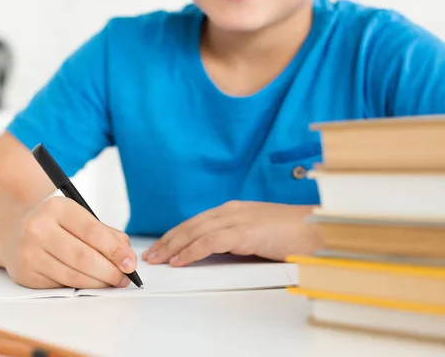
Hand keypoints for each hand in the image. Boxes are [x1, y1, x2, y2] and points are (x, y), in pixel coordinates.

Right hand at [1, 196, 136, 288]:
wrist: (13, 231)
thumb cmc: (54, 224)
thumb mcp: (78, 217)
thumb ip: (106, 234)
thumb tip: (127, 256)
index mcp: (57, 208)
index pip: (92, 231)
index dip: (115, 250)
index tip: (130, 263)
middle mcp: (39, 228)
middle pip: (83, 257)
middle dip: (110, 272)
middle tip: (124, 278)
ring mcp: (29, 252)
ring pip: (73, 275)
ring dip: (98, 283)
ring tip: (111, 282)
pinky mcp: (25, 273)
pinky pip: (60, 285)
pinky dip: (80, 286)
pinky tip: (89, 282)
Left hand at [142, 201, 321, 266]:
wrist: (319, 230)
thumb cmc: (294, 234)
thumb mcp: (259, 234)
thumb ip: (238, 239)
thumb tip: (218, 253)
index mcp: (235, 209)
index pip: (196, 221)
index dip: (176, 234)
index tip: (162, 245)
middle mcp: (232, 211)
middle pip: (190, 225)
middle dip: (168, 240)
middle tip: (151, 254)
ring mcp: (238, 220)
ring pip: (195, 232)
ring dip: (173, 246)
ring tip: (158, 259)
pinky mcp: (245, 233)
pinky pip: (210, 243)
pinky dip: (191, 252)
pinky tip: (180, 260)